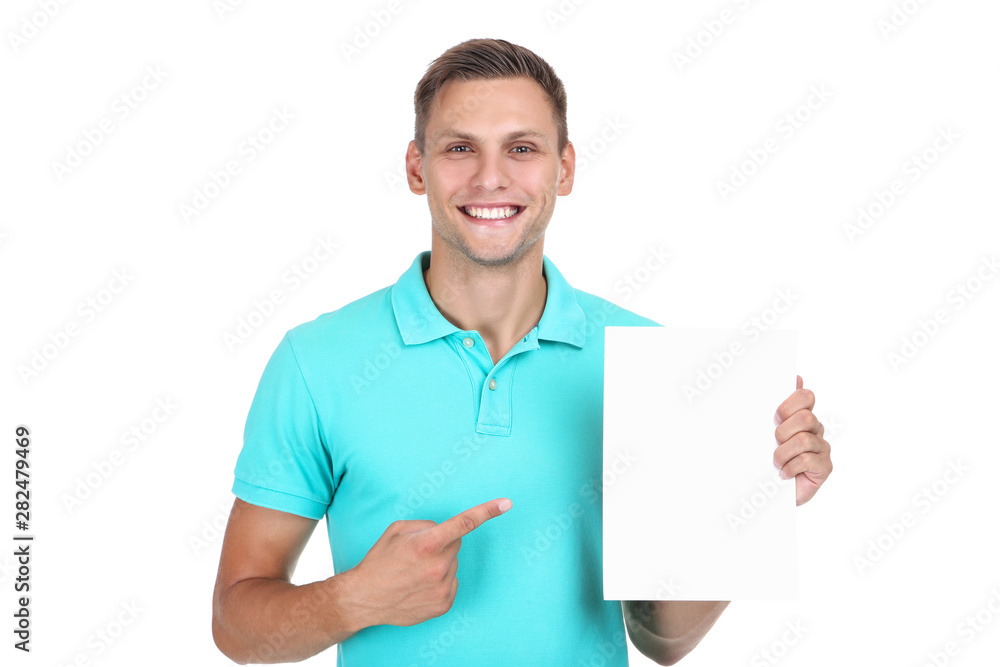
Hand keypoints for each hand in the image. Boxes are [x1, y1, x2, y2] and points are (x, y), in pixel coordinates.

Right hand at [350, 498, 511, 626]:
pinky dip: (440, 581)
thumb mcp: (397, 530)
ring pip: (453, 564)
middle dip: (442, 543)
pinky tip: (419, 586)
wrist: (365, 598)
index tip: (506, 503)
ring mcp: (443, 587)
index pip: (463, 523)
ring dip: (439, 564)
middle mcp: (438, 566)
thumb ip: (426, 524)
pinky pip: (452, 582)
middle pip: (455, 544)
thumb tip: (445, 530)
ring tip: (414, 573)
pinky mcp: (444, 603)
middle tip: (418, 554)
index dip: (487, 511)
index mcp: (427, 543)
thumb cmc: (379, 561)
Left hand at [773, 375, 831, 505]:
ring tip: (776, 462)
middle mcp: (815, 430)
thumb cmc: (767, 460)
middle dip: (783, 431)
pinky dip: (790, 467)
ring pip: (804, 440)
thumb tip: (794, 378)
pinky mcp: (825, 467)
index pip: (806, 396)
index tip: (776, 417)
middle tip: (774, 442)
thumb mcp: (764, 433)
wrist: (770, 492)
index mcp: (801, 416)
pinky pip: (807, 460)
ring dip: (783, 452)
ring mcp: (822, 448)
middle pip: (806, 417)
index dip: (790, 404)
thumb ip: (775, 410)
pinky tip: (784, 473)